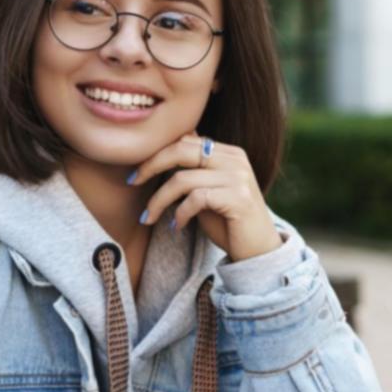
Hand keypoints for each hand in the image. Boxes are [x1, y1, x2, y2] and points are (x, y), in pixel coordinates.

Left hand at [131, 134, 282, 261]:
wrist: (259, 251)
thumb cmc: (228, 223)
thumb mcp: (207, 192)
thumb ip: (191, 173)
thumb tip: (159, 153)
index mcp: (229, 153)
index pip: (186, 140)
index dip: (157, 153)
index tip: (137, 173)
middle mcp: (236, 159)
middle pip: (181, 150)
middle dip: (151, 165)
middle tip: (132, 182)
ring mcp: (239, 177)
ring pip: (183, 179)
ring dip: (159, 200)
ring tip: (149, 218)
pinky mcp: (239, 198)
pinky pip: (196, 199)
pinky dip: (180, 214)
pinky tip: (177, 226)